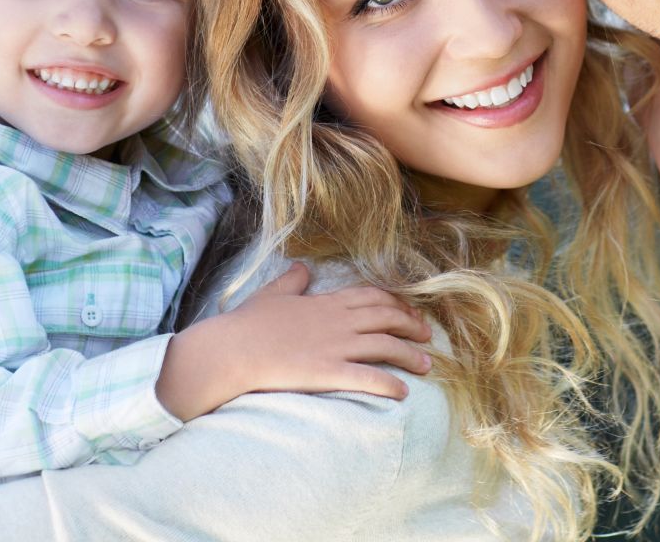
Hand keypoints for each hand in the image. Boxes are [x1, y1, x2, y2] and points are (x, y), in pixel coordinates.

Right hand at [156, 263, 433, 420]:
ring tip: (426, 365)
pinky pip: (368, 377)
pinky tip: (403, 392)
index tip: (409, 311)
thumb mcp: (273, 294)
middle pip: (387, 318)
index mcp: (327, 301)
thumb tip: (302, 267)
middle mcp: (338, 321)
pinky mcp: (328, 372)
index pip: (373, 296)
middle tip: (427, 335)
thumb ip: (292, 281)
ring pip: (385, 346)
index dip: (396, 303)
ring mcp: (335, 347)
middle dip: (412, 326)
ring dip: (410, 356)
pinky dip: (389, 384)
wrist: (232, 349)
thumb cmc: (248, 323)